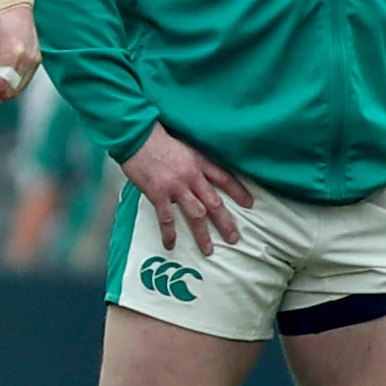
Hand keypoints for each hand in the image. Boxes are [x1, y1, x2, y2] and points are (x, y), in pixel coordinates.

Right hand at [115, 125, 252, 253]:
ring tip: (208, 250)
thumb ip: (192, 162)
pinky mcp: (158, 193)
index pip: (225, 178)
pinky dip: (169, 233)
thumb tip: (197, 177)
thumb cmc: (155, 139)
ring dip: (203, 234)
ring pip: (196, 214)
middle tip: (234, 238)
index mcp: (199, 162)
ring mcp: (175, 186)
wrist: (135, 136)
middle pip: (215, 203)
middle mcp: (192, 176)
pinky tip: (171, 245)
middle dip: (225, 223)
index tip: (249, 204)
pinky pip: (166, 218)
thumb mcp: (183, 146)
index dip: (238, 192)